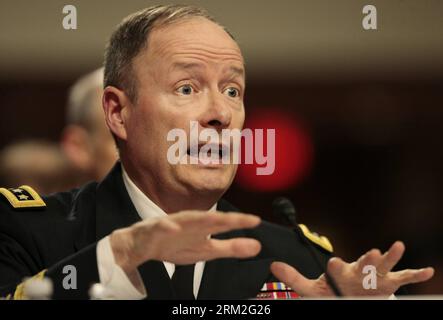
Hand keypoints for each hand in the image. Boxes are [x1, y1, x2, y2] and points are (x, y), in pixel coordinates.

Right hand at [110, 210, 261, 273]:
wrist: (141, 246)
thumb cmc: (175, 244)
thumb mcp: (206, 250)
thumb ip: (231, 247)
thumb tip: (257, 246)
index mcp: (202, 227)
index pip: (223, 223)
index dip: (239, 222)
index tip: (256, 221)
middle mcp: (189, 222)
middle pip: (207, 218)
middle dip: (224, 218)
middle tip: (241, 219)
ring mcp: (171, 224)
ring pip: (184, 219)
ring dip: (197, 218)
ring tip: (213, 220)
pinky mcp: (153, 230)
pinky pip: (159, 227)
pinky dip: (166, 226)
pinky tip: (172, 227)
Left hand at [271, 241, 433, 296]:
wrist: (350, 296)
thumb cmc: (333, 291)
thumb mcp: (313, 289)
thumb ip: (294, 277)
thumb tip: (272, 265)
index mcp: (341, 273)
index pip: (338, 269)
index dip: (337, 267)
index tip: (334, 264)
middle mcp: (359, 271)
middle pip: (363, 264)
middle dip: (367, 259)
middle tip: (371, 251)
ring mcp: (375, 277)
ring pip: (383, 265)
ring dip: (390, 256)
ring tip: (398, 245)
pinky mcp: (388, 284)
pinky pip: (403, 278)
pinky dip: (415, 274)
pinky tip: (428, 271)